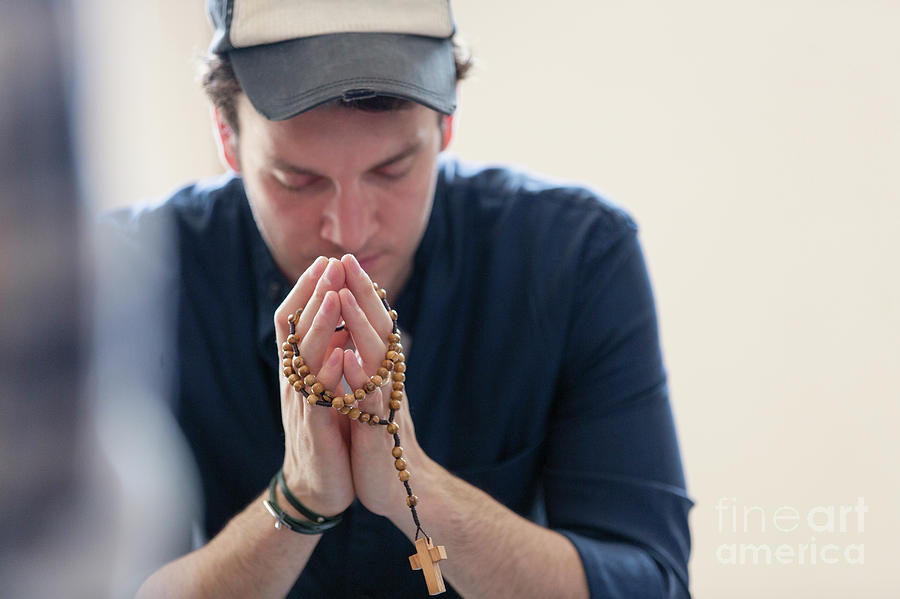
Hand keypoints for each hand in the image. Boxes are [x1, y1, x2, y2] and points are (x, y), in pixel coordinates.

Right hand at [274, 257, 353, 517]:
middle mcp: (295, 380)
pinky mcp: (315, 430)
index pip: (294, 319)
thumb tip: (335, 313)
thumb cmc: (326, 433)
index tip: (326, 260)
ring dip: (320, 324)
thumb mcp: (324, 386)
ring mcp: (302, 404)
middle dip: (315, 293)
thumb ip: (325, 353)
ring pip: (305, 357)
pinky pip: (318, 398)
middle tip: (330, 262)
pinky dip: (328, 374)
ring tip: (334, 294)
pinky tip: (340, 354)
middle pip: (297, 329)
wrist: (319, 487)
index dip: (308, 289)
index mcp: (299, 368)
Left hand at [337, 254, 427, 518]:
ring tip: (343, 294)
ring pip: (374, 358)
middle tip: (347, 259)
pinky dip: (357, 379)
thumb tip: (359, 329)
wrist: (398, 487)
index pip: (371, 323)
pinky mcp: (378, 433)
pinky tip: (346, 358)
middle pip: (377, 329)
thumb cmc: (377, 438)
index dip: (358, 292)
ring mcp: (383, 405)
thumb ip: (367, 362)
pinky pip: (368, 401)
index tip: (343, 259)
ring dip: (359, 324)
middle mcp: (386, 381)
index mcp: (380, 371)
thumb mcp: (368, 394)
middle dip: (360, 293)